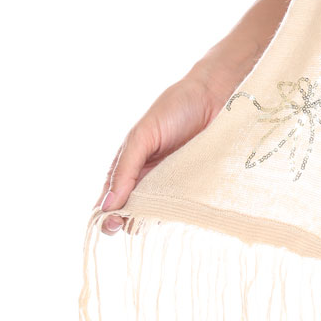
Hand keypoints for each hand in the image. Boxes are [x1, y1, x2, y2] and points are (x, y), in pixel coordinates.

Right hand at [93, 70, 228, 234]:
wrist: (214, 95)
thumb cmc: (174, 109)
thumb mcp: (142, 135)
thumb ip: (125, 168)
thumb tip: (108, 205)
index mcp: (128, 166)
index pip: (110, 199)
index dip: (106, 215)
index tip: (112, 224)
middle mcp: (147, 179)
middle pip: (130, 211)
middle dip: (125, 223)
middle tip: (128, 225)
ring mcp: (171, 184)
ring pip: (155, 214)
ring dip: (150, 221)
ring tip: (150, 218)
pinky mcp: (194, 185)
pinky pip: (182, 207)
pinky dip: (177, 214)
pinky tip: (176, 214)